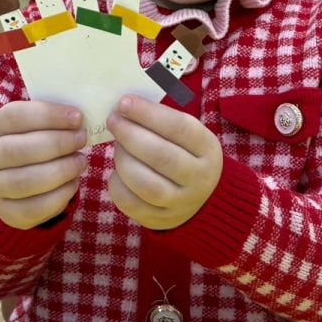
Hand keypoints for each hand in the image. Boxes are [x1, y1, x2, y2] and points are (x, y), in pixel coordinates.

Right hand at [0, 101, 85, 229]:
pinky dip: (60, 195)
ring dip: (61, 170)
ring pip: (26, 181)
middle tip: (81, 139)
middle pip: (19, 150)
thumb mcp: (35, 126)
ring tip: (81, 162)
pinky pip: (34, 208)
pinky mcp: (8, 212)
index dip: (49, 115)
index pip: (15, 116)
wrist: (13, 181)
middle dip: (57, 144)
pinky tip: (73, 183)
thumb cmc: (33, 144)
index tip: (78, 118)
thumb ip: (53, 119)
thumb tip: (79, 118)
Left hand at [106, 95, 222, 229]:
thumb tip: (125, 104)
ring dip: (123, 159)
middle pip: (161, 156)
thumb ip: (162, 119)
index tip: (124, 103)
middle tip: (113, 120)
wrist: (202, 198)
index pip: (178, 127)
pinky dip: (116, 183)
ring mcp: (181, 203)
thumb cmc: (186, 154)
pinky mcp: (160, 219)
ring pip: (145, 183)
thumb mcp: (189, 135)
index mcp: (208, 149)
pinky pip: (130, 203)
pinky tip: (116, 171)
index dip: (148, 113)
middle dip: (130, 134)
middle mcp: (199, 178)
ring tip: (116, 145)